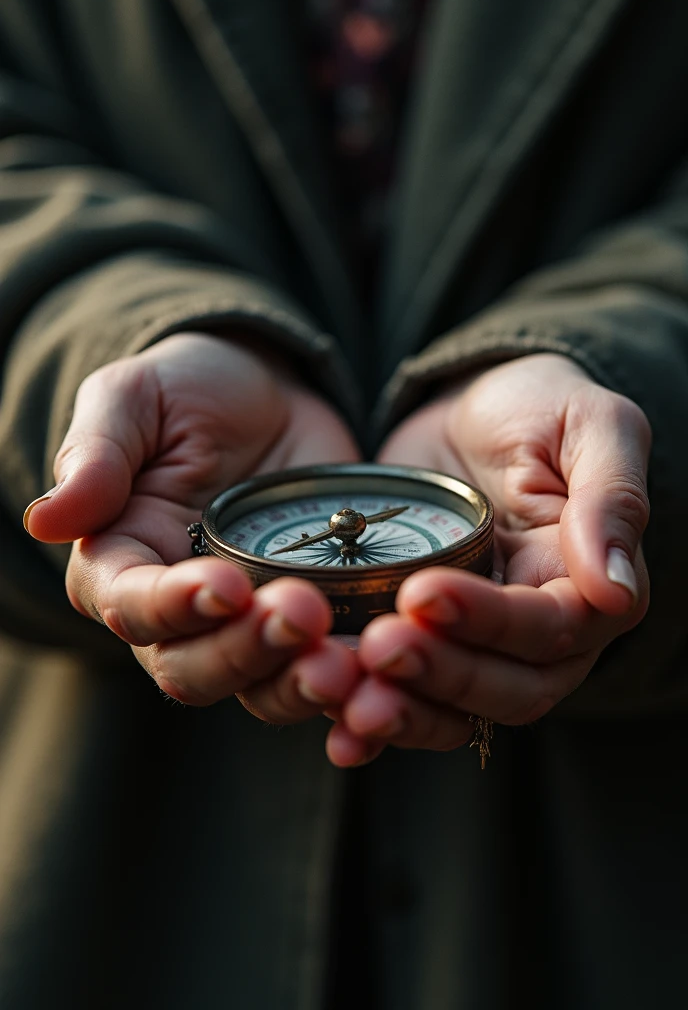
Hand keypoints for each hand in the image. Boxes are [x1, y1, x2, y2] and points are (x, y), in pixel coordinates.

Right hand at [24, 333, 360, 720]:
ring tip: (347, 662)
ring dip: (300, 684)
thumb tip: (45, 519)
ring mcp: (249, 626)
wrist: (271, 396)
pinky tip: (382, 684)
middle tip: (303, 613)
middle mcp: (179, 613)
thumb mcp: (138, 398)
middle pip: (194, 668)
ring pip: (260, 688)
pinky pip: (324, 675)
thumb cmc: (190, 392)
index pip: (130, 608)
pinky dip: (351, 692)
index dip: (173, 607)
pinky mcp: (315, 624)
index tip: (225, 584)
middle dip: (245, 651)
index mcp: (123, 563)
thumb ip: (97, 454)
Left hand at [327, 354, 650, 766]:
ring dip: (404, 711)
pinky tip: (335, 729)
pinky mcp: (424, 641)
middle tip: (377, 647)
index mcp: (587, 586)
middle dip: (440, 674)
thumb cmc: (540, 408)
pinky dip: (373, 720)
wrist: (471, 410)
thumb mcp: (590, 425)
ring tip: (346, 696)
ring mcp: (478, 644)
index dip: (489, 621)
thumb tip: (614, 589)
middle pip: (505, 688)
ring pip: (455, 708)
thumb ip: (612, 498)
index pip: (550, 628)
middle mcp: (540, 634)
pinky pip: (406, 696)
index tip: (423, 593)